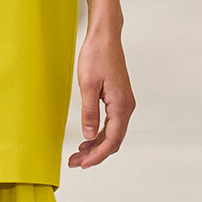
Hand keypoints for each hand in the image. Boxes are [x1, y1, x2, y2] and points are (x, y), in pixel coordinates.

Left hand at [68, 26, 134, 169]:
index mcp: (121, 105)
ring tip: (77, 155)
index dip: (98, 155)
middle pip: (113, 140)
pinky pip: (111, 123)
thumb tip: (89, 135)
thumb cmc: (96, 56)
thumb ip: (89, 112)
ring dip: (96, 145)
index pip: (112, 140)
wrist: (105, 37)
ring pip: (112, 133)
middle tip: (74, 163)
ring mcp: (124, 103)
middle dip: (95, 154)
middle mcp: (126, 106)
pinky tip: (86, 139)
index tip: (83, 164)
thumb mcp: (88, 85)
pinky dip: (99, 134)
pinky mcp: (118, 99)